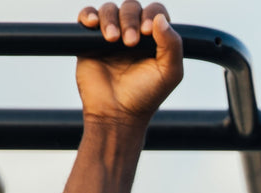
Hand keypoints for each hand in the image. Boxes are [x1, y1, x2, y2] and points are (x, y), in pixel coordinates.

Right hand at [76, 1, 182, 129]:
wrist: (116, 114)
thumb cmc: (145, 96)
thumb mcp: (169, 73)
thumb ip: (172, 45)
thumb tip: (160, 19)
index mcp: (154, 39)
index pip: (155, 12)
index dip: (151, 15)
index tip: (147, 31)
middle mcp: (133, 33)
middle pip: (131, 7)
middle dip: (131, 20)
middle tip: (130, 43)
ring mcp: (111, 36)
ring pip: (109, 9)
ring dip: (111, 19)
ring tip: (112, 40)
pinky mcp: (89, 41)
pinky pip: (87, 16)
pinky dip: (89, 14)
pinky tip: (93, 24)